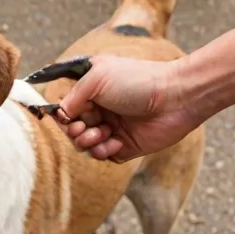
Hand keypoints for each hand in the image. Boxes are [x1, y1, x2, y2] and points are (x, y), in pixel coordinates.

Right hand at [59, 54, 202, 160]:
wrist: (174, 99)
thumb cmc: (137, 81)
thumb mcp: (97, 78)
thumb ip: (72, 97)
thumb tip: (60, 116)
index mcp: (92, 90)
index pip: (66, 107)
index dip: (62, 116)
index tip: (68, 118)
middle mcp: (100, 109)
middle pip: (71, 128)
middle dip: (74, 131)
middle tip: (84, 128)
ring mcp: (111, 128)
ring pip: (84, 144)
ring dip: (87, 141)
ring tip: (101, 133)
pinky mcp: (123, 146)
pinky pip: (101, 155)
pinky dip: (103, 150)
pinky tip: (116, 140)